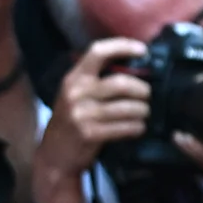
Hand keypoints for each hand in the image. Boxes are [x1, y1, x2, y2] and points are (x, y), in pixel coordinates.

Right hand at [36, 38, 150, 185]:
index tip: (143, 49)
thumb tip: (134, 69)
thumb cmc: (70, 122)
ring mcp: (82, 114)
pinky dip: (137, 127)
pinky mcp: (90, 134)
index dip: (122, 46)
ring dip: (143, 111)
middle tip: (147, 95)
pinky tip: (138, 128)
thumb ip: (96, 81)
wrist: (54, 156)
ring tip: (145, 113)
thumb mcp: (75, 96)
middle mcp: (76, 93)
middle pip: (121, 83)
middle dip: (142, 89)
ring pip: (127, 107)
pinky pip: (124, 127)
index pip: (97, 52)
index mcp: (73, 78)